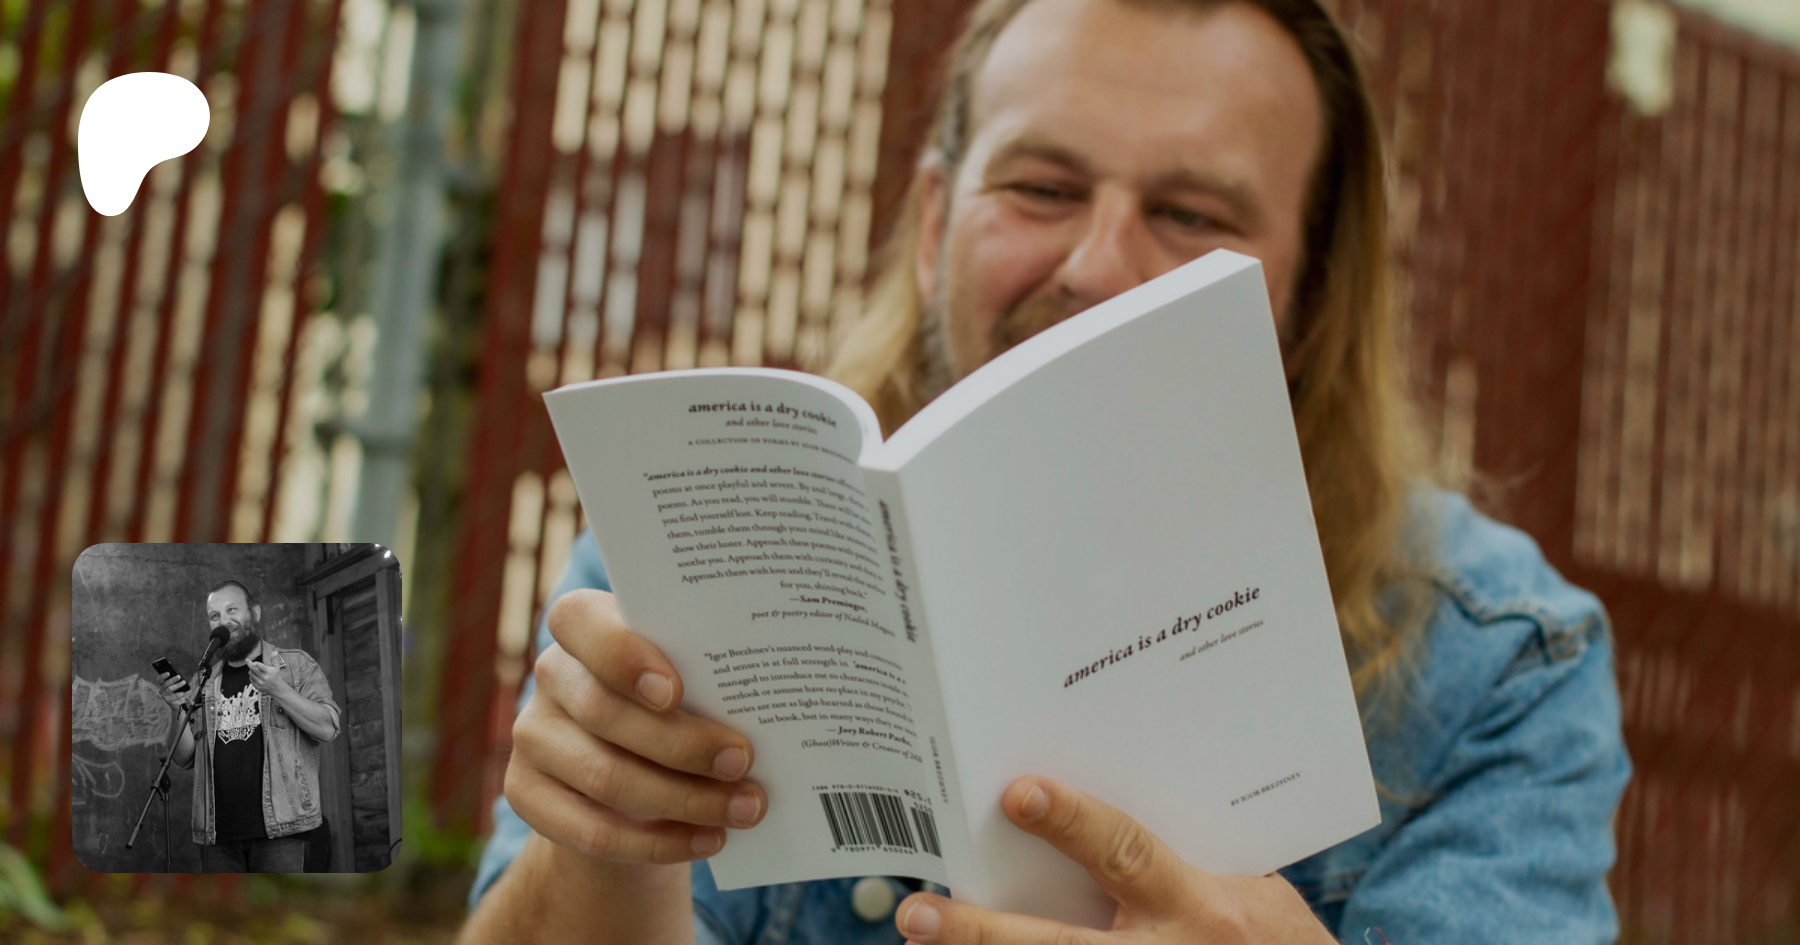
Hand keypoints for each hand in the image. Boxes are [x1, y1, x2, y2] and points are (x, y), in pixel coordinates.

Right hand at [157, 672, 195, 709]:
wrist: (180, 703)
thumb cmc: (179, 692)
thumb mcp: (178, 685)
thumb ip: (177, 681)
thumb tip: (179, 676)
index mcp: (163, 685)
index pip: (160, 680)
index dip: (163, 676)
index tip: (168, 673)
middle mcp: (162, 690)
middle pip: (165, 684)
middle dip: (172, 679)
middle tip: (179, 676)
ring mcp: (164, 696)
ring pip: (169, 689)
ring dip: (177, 685)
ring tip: (184, 682)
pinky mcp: (168, 701)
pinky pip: (174, 696)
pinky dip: (181, 693)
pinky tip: (185, 692)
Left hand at [245, 659, 293, 698]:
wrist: (276, 687)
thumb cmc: (275, 675)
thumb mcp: (276, 667)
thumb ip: (274, 659)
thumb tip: (275, 652)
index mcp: (269, 672)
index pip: (262, 667)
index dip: (257, 664)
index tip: (253, 662)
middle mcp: (264, 677)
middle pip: (253, 669)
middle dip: (250, 664)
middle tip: (247, 660)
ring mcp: (260, 682)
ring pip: (251, 673)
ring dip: (251, 670)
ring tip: (255, 670)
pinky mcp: (257, 686)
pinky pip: (250, 679)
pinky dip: (252, 676)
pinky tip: (256, 675)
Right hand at [503, 589, 766, 865]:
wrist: (631, 774)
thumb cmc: (678, 705)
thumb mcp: (691, 678)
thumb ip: (708, 680)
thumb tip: (771, 710)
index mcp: (585, 626)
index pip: (579, 620)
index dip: (622, 656)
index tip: (675, 691)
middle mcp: (551, 674)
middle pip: (604, 712)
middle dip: (682, 743)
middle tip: (743, 761)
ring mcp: (532, 736)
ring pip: (605, 776)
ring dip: (684, 799)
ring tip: (744, 808)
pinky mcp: (527, 794)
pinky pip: (593, 831)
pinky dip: (659, 842)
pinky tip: (709, 839)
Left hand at [895, 777, 1333, 944]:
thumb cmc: (1276, 942)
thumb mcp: (1250, 891)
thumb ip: (1178, 857)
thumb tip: (1089, 811)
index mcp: (1200, 907)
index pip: (1126, 855)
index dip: (1074, 822)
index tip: (1019, 794)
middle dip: (983, 934)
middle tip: (917, 913)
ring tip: (923, 943)